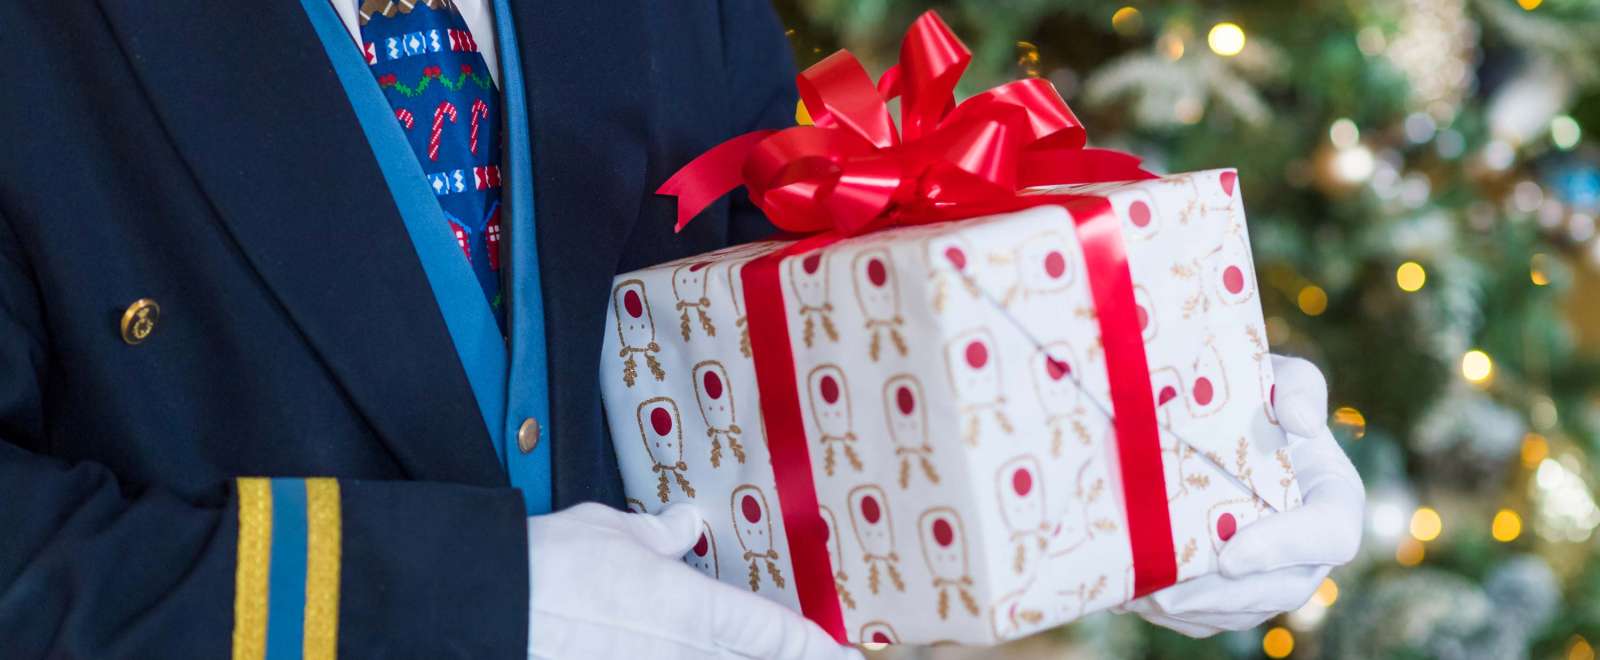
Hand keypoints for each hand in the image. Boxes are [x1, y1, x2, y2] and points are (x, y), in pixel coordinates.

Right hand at [526, 503, 861, 659]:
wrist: (486, 611)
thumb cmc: (545, 568)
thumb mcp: (608, 535)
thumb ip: (656, 537)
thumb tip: (684, 524)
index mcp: (697, 611)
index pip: (780, 635)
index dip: (818, 649)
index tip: (843, 653)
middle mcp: (688, 658)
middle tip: (821, 658)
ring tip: (720, 647)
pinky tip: (672, 656)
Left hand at [1118, 355, 1364, 636]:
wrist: (1216, 423)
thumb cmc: (1255, 395)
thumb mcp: (1280, 377)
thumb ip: (1298, 388)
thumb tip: (1301, 421)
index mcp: (1333, 499)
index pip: (1332, 536)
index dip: (1285, 549)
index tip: (1231, 553)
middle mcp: (1311, 549)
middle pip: (1282, 589)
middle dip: (1224, 594)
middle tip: (1168, 587)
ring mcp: (1274, 577)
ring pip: (1241, 611)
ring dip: (1191, 608)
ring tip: (1141, 591)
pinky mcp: (1236, 594)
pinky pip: (1210, 618)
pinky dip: (1174, 612)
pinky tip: (1133, 593)